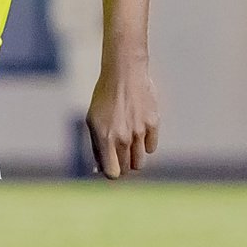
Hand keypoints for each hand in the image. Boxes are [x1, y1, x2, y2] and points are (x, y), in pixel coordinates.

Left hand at [86, 58, 159, 177]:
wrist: (124, 73)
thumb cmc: (105, 98)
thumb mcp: (93, 121)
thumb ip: (96, 146)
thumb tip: (98, 169)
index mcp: (104, 138)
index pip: (112, 173)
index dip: (111, 172)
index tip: (111, 166)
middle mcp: (122, 138)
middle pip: (127, 169)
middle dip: (122, 165)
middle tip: (119, 152)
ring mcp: (139, 132)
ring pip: (140, 162)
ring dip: (134, 157)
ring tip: (129, 143)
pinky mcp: (153, 124)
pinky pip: (151, 147)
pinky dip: (146, 144)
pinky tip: (139, 131)